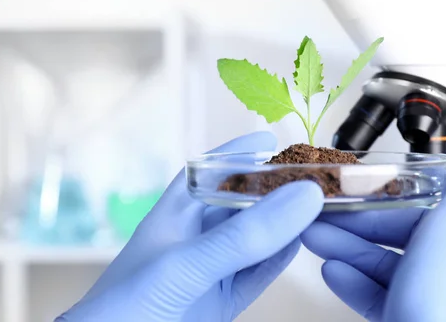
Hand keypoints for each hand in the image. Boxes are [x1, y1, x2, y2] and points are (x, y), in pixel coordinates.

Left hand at [56, 132, 323, 321]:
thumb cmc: (124, 307)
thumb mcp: (184, 264)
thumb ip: (242, 235)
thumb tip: (303, 196)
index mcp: (176, 213)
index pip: (211, 172)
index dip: (240, 154)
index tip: (274, 140)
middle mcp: (196, 237)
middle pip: (243, 204)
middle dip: (276, 190)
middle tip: (315, 176)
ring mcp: (211, 270)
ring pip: (257, 239)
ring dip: (286, 225)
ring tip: (320, 207)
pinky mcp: (222, 301)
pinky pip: (259, 274)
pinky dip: (281, 260)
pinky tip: (301, 245)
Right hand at [301, 164, 445, 321]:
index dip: (411, 182)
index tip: (375, 177)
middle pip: (410, 227)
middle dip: (365, 216)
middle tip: (329, 208)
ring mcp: (439, 297)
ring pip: (389, 259)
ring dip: (349, 245)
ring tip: (313, 235)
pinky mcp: (413, 320)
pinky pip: (380, 293)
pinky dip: (354, 280)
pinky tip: (332, 271)